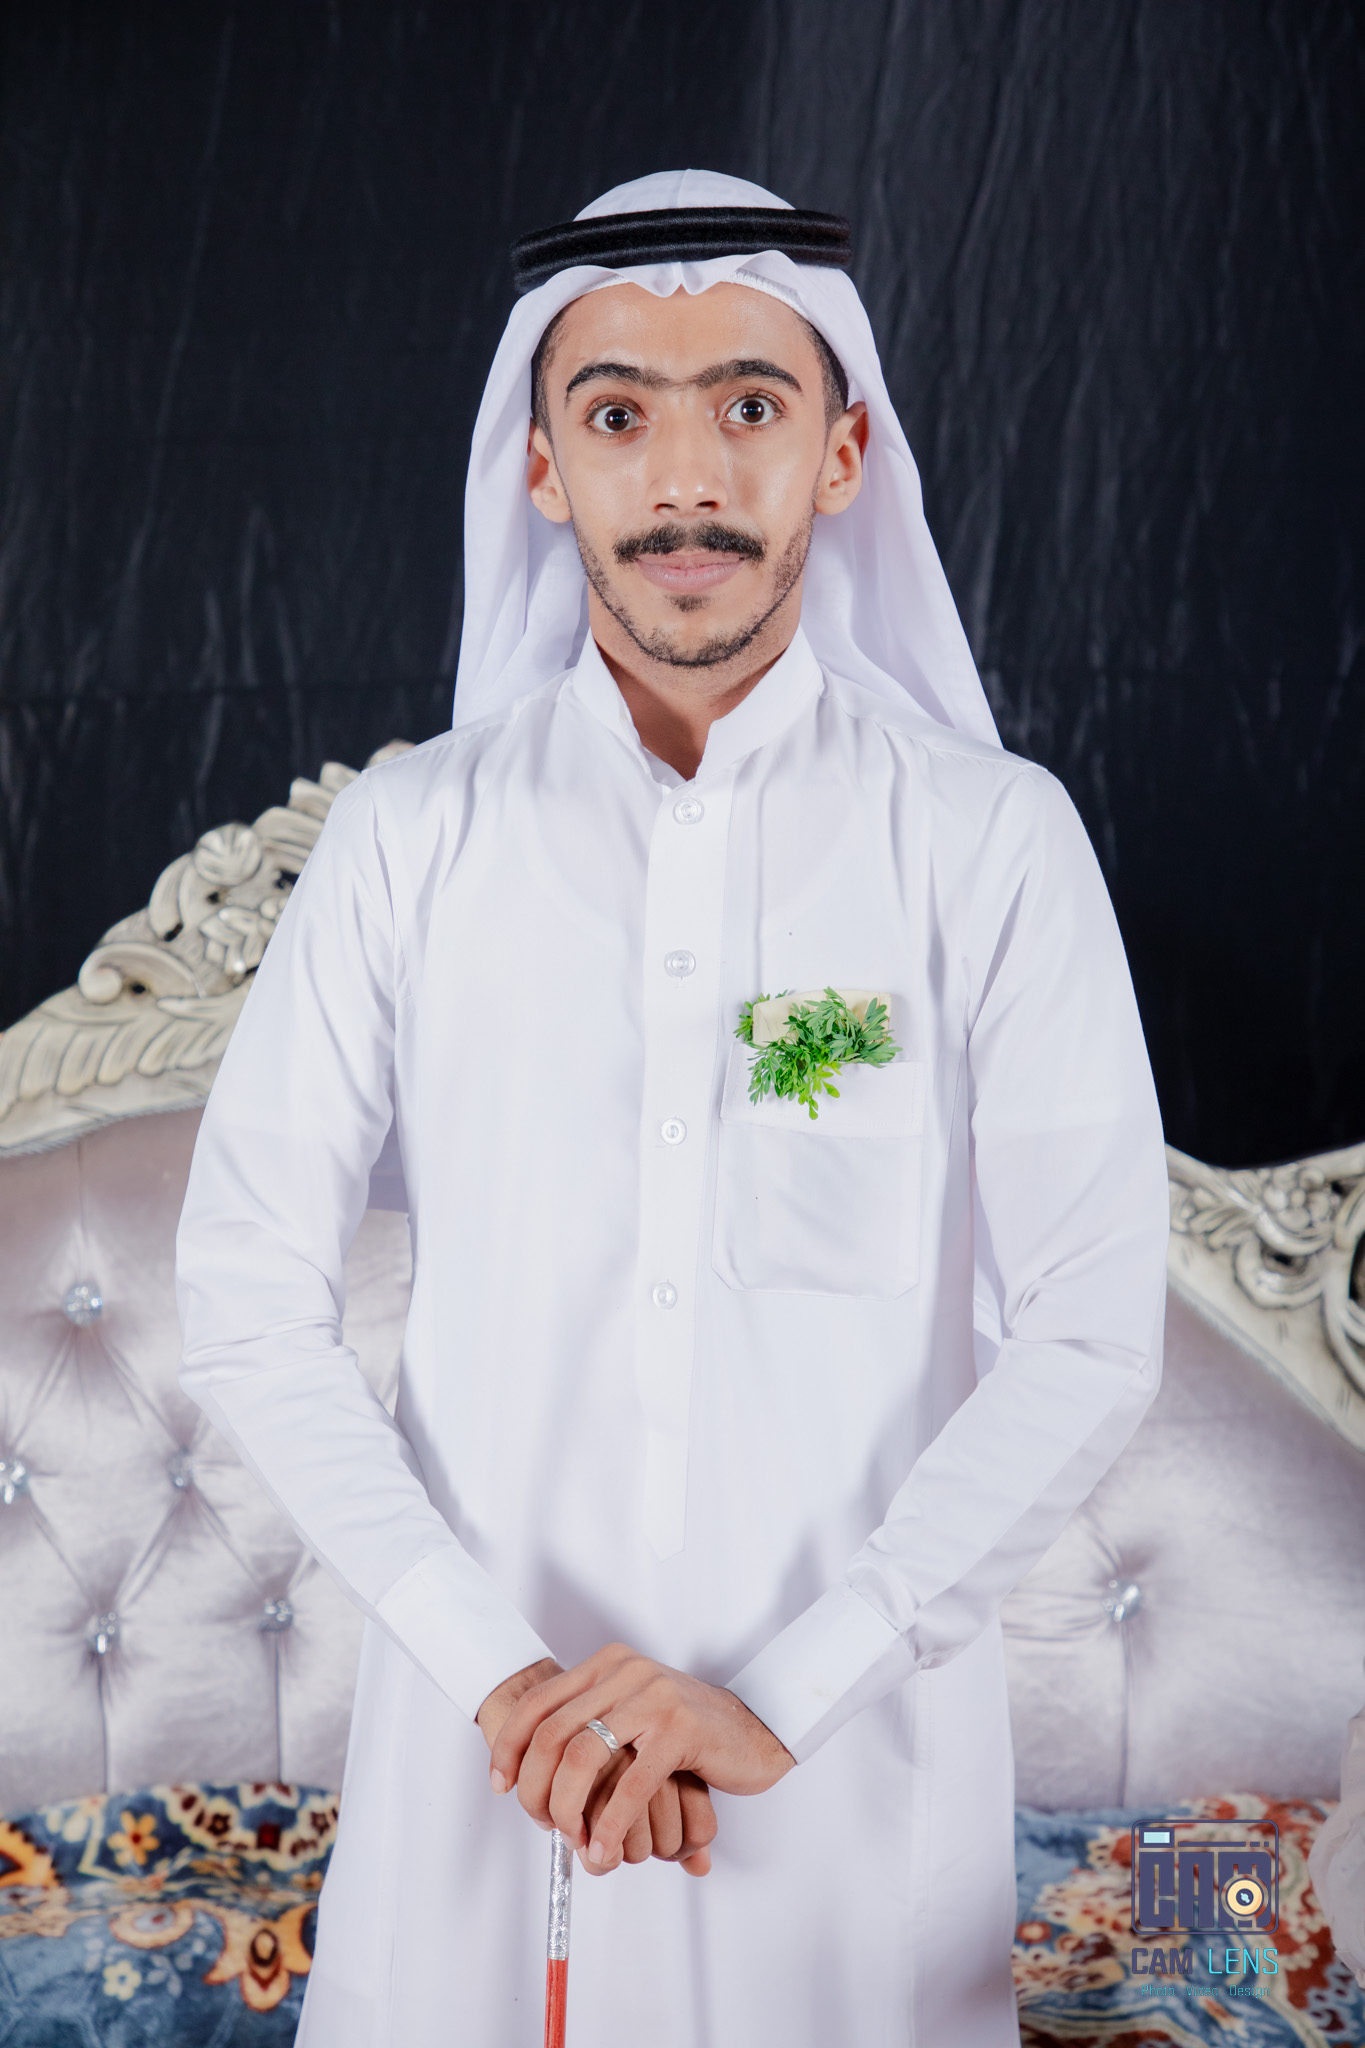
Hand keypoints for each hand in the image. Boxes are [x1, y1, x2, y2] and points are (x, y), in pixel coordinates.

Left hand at [488, 1643, 794, 1875]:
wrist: (756, 1729)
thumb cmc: (688, 1732)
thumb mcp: (633, 1715)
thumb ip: (591, 1727)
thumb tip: (530, 1775)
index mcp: (607, 1664)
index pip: (539, 1703)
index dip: (510, 1747)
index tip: (500, 1785)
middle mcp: (625, 1672)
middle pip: (552, 1734)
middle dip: (536, 1789)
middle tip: (542, 1824)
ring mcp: (653, 1697)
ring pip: (583, 1757)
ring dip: (568, 1809)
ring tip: (575, 1841)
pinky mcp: (680, 1730)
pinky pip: (630, 1784)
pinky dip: (611, 1823)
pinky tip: (606, 1848)